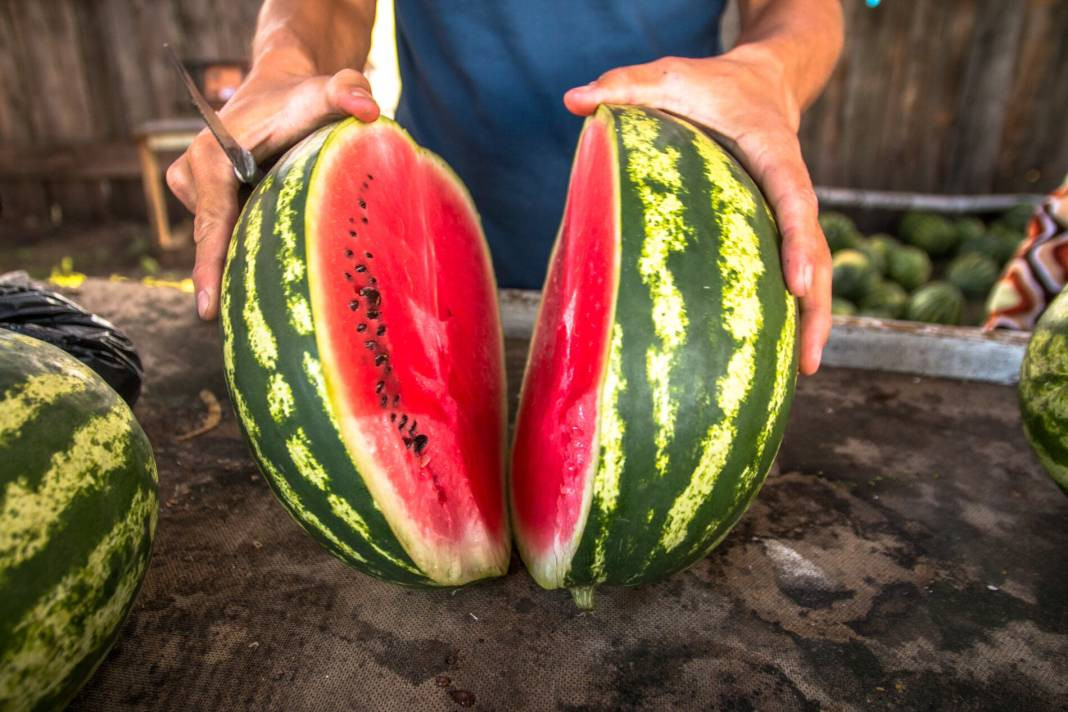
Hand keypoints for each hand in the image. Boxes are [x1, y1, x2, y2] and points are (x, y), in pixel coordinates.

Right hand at [167, 65, 379, 318]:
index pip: (212, 223)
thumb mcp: (327, 91)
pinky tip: (272, 266)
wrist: (278, 87)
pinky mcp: (203, 199)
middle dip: (228, 278)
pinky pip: (223, 231)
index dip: (210, 267)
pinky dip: (246, 245)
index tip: (208, 309)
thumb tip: (369, 107)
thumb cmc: (302, 96)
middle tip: (252, 323)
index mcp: (212, 157)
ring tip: (275, 289)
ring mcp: (194, 188)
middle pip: (213, 239)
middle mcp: (193, 175)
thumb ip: (348, 90)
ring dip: (245, 258)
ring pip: (219, 238)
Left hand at [564, 45, 830, 374]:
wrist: (762, 83)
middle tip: (809, 358)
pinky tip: (780, 349)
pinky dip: (792, 308)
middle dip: (817, 304)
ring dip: (813, 318)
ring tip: (806, 371)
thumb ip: (628, 85)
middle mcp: (793, 187)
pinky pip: (792, 268)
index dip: (799, 241)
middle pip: (816, 249)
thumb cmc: (712, 86)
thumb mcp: (671, 76)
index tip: (800, 284)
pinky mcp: (780, 228)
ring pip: (814, 267)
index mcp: (774, 153)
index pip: (795, 197)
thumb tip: (573, 98)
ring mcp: (790, 212)